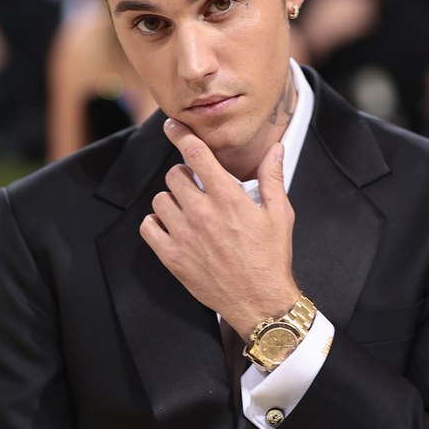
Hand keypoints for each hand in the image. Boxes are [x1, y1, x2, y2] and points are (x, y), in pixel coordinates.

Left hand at [140, 119, 299, 339]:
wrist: (260, 302)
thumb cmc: (272, 257)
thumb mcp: (280, 214)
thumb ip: (272, 177)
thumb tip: (275, 148)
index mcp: (227, 198)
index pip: (195, 154)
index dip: (180, 134)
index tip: (171, 126)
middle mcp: (202, 212)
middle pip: (175, 174)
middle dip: (185, 176)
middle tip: (198, 188)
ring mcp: (184, 235)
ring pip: (160, 199)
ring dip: (172, 200)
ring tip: (188, 210)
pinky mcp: (172, 256)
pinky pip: (148, 227)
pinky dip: (156, 223)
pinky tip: (172, 227)